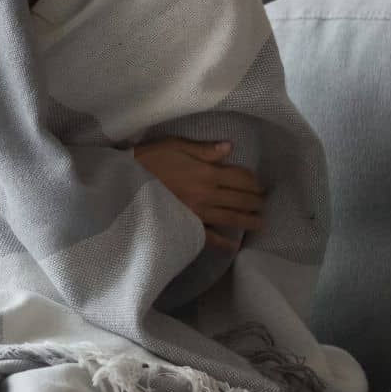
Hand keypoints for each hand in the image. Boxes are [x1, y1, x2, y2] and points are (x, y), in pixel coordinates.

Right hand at [134, 138, 264, 253]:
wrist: (126, 181)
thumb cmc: (149, 159)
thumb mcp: (176, 145)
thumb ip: (205, 149)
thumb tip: (230, 147)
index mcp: (207, 173)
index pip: (240, 178)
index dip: (253, 181)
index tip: (259, 184)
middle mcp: (207, 195)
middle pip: (240, 199)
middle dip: (256, 201)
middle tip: (264, 203)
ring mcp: (198, 213)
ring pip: (231, 219)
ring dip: (249, 221)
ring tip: (260, 223)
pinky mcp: (186, 224)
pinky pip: (208, 237)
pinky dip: (221, 243)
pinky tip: (232, 246)